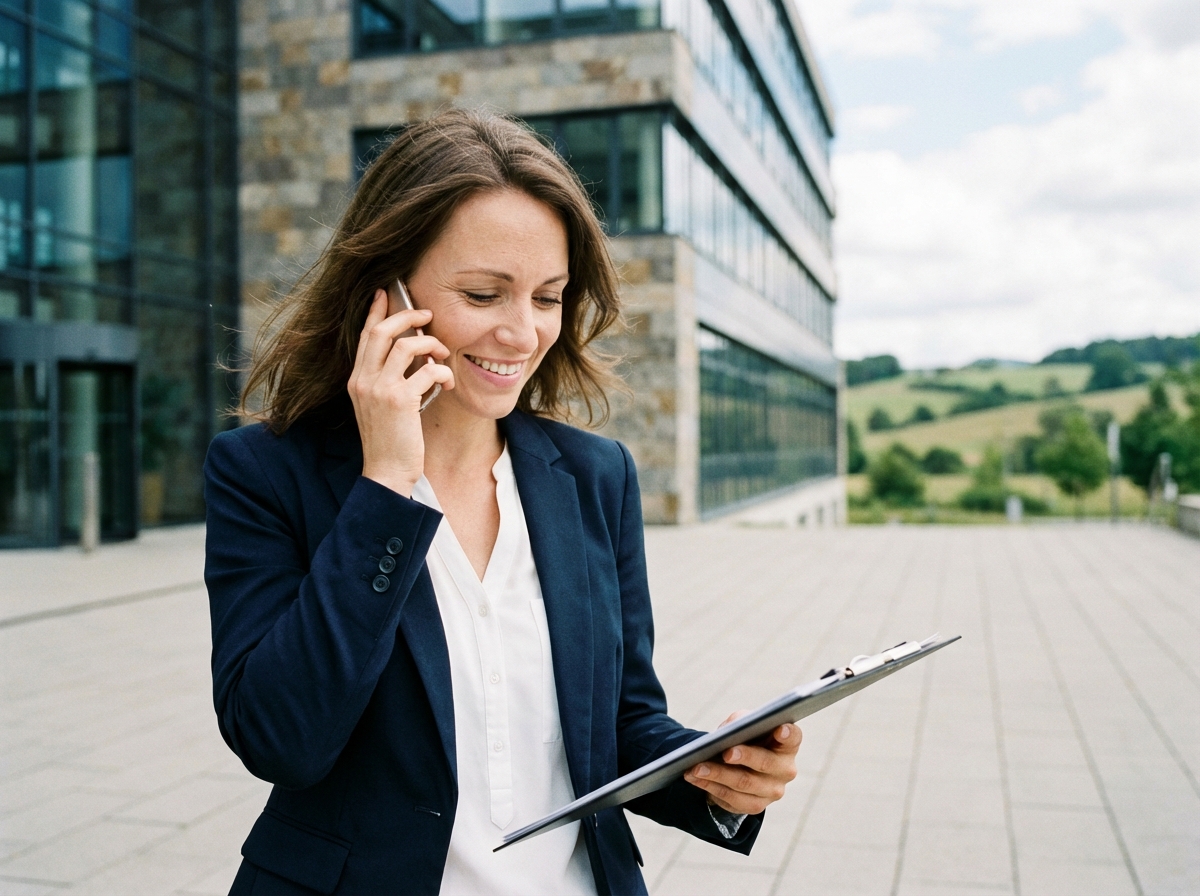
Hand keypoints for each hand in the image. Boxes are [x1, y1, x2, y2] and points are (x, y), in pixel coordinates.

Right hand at [348, 289, 453, 495]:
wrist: (386, 472)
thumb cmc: (391, 441)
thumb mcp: (381, 406)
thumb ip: (389, 380)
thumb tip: (414, 355)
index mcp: (357, 380)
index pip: (364, 336)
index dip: (376, 312)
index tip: (385, 293)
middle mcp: (362, 381)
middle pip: (381, 331)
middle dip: (406, 316)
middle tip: (427, 314)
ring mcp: (379, 389)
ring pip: (405, 346)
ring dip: (430, 344)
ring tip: (443, 354)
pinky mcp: (399, 400)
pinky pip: (427, 371)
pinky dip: (442, 372)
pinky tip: (447, 383)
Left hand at [683, 712, 800, 815]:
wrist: (737, 766)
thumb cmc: (743, 739)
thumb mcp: (742, 724)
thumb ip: (739, 722)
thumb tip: (727, 733)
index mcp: (787, 745)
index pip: (792, 737)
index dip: (787, 733)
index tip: (779, 728)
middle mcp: (785, 770)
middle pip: (765, 763)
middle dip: (744, 757)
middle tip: (725, 753)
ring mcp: (772, 791)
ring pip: (743, 784)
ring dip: (717, 775)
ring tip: (696, 767)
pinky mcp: (755, 806)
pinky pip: (731, 799)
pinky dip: (710, 787)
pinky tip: (695, 778)